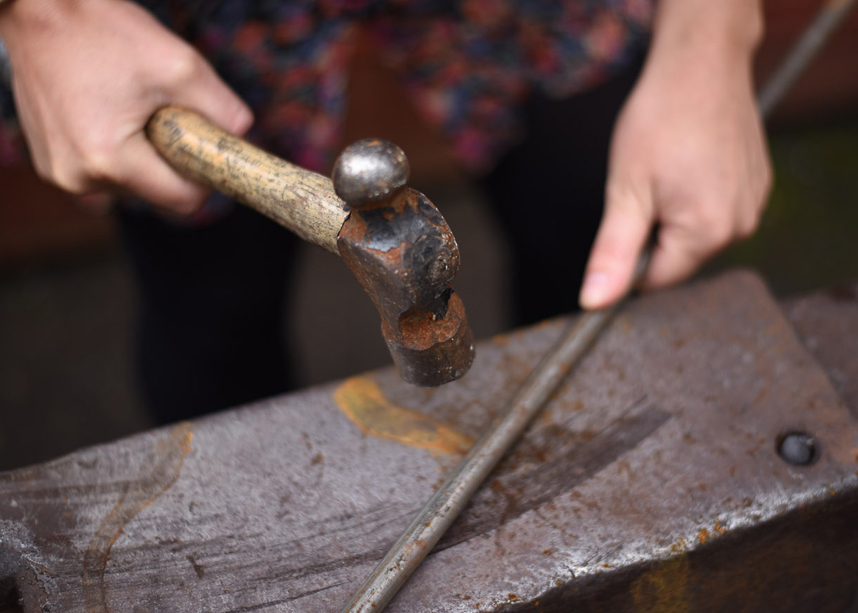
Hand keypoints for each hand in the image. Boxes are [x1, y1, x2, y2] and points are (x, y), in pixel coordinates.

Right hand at [0, 0, 251, 214]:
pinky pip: (103, 170)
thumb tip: (244, 135)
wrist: (37, 8)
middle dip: (170, 158)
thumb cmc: (106, 33)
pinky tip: (106, 110)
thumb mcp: (180, 66)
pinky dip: (116, 148)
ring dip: (142, 152)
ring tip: (127, 105)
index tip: (205, 144)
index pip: (183, 201)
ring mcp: (60, 172)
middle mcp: (79, 177)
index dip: (204, 176)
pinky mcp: (50, 163)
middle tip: (160, 110)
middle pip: (157, 193)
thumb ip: (222, 108)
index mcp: (110, 160)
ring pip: (131, 183)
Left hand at [579, 1, 771, 309]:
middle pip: (678, 258)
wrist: (701, 65)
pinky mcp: (759, 185)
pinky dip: (696, 195)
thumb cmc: (660, 121)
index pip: (657, 279)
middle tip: (645, 185)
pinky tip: (689, 162)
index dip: (629, 256)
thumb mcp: (625, 191)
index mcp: (707, 233)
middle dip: (653, 231)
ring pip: (696, 234)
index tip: (623, 217)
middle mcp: (741, 226)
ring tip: (668, 170)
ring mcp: (754, 204)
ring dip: (674, 213)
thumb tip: (594, 302)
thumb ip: (612, 253)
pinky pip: (717, 210)